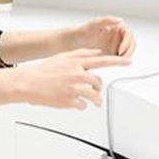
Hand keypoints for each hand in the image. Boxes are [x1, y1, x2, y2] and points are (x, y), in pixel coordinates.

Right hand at [13, 49, 129, 109]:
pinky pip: (83, 105)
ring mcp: (75, 89)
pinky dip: (81, 105)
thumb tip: (97, 52)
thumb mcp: (64, 57)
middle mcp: (78, 75)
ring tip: (93, 102)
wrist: (29, 83)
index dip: (118, 62)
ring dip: (96, 100)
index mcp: (77, 63)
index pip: (103, 61)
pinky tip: (75, 102)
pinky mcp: (70, 101)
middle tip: (94, 90)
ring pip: (94, 96)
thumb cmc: (44, 70)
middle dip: (98, 87)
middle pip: (99, 82)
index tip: (129, 62)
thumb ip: (82, 54)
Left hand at [63, 16, 136, 60]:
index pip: (128, 33)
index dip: (127, 42)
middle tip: (122, 57)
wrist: (74, 42)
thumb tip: (120, 20)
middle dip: (128, 50)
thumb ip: (107, 20)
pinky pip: (122, 56)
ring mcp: (117, 43)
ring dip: (127, 55)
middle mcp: (118, 34)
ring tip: (118, 60)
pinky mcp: (113, 52)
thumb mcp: (94, 24)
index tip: (120, 50)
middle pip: (131, 42)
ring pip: (129, 50)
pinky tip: (115, 62)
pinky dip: (121, 60)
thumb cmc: (83, 31)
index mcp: (117, 25)